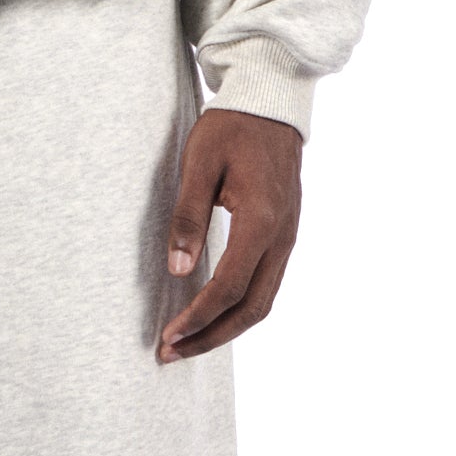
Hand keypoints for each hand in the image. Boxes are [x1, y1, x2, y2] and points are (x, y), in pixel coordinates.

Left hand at [159, 110, 302, 361]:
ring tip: (187, 343)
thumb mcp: (199, 164)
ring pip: (261, 303)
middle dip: (209, 337)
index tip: (167, 336)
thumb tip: (178, 271)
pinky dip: (237, 310)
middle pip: (251, 309)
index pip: (228, 287)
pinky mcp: (283, 237)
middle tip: (170, 354)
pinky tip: (211, 316)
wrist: (271, 101)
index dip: (197, 318)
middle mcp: (281, 237)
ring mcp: (287, 239)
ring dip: (224, 329)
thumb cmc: (231, 127)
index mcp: (260, 220)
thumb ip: (188, 218)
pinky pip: (265, 287)